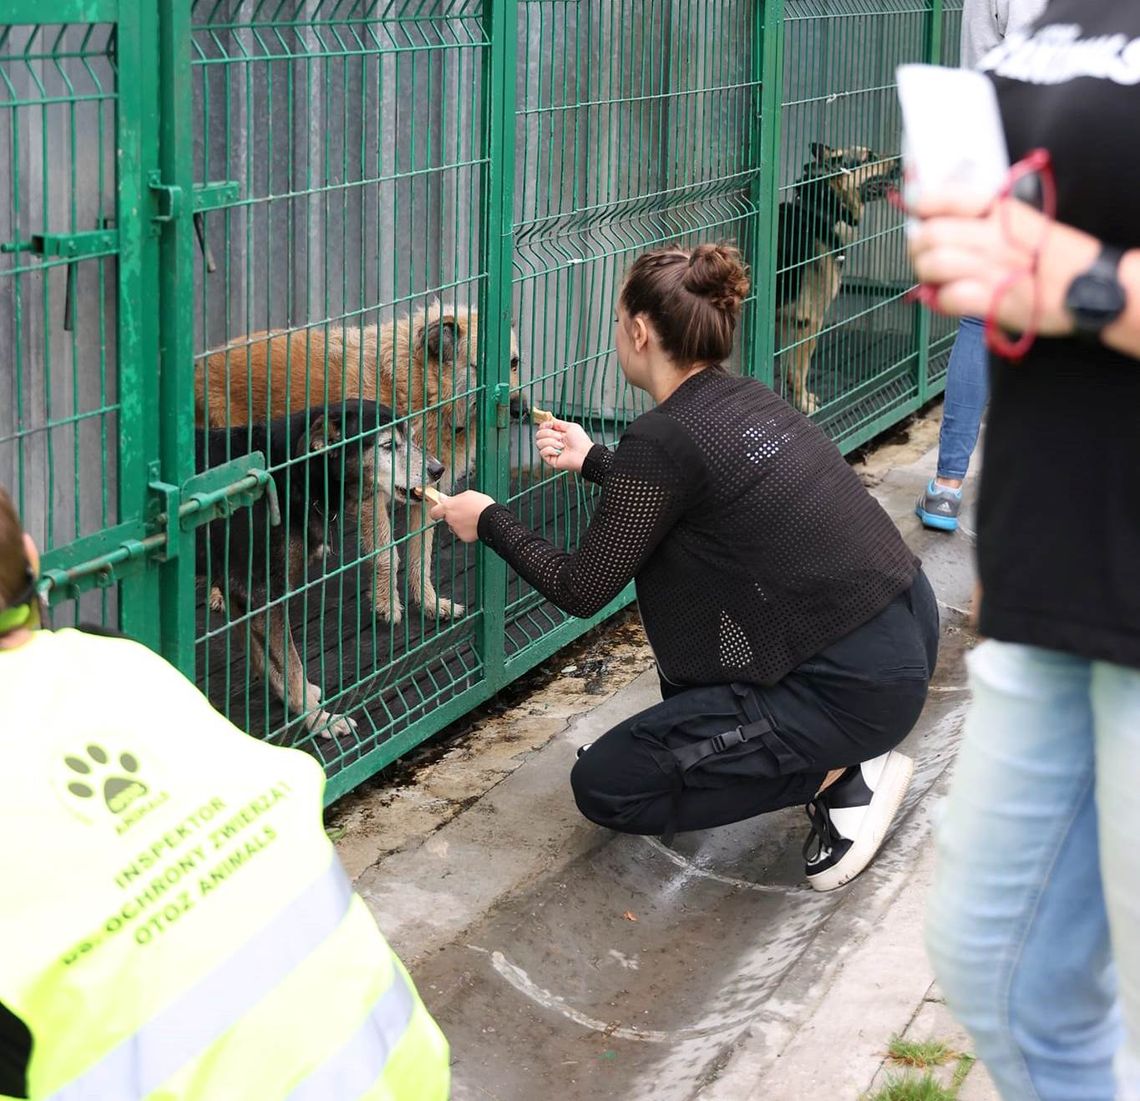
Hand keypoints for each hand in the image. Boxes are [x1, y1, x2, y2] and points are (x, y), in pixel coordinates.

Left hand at [428, 489, 495, 543]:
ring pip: (455, 526)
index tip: (438, 511)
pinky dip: (467, 530)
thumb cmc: (481, 505)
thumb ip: (454, 498)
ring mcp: (456, 529)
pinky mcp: (463, 537)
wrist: (491, 519)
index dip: (436, 512)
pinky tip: (475, 525)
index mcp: (448, 507)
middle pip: (447, 519)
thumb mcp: (468, 494)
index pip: (434, 512)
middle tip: (462, 513)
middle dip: (452, 517)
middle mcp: (450, 519)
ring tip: (472, 518)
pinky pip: (463, 533)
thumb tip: (444, 498)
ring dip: (460, 523)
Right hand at [535, 418, 593, 473]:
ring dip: (551, 442)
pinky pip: (542, 452)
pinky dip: (550, 450)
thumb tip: (550, 419)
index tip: (550, 424)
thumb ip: (558, 423)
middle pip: (538, 434)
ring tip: (561, 445)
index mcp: (556, 434)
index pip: (542, 428)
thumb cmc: (581, 441)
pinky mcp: (549, 459)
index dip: (544, 425)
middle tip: (560, 437)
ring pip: (539, 443)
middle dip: (548, 433)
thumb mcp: (570, 426)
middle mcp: (552, 442)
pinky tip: (558, 452)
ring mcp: (550, 451)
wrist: (584, 453)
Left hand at [907, 191, 1098, 335]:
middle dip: (917, 246)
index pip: (946, 198)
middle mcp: (995, 236)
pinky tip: (949, 298)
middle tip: (922, 254)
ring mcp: (993, 268)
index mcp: (1003, 211)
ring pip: (934, 264)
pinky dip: (941, 300)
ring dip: (926, 274)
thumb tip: (942, 217)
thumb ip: (987, 218)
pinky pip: (949, 296)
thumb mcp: (1026, 222)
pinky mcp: (993, 301)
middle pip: (931, 234)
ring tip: (934, 279)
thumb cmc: (1057, 258)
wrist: (1092, 288)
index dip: (921, 204)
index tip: (915, 211)